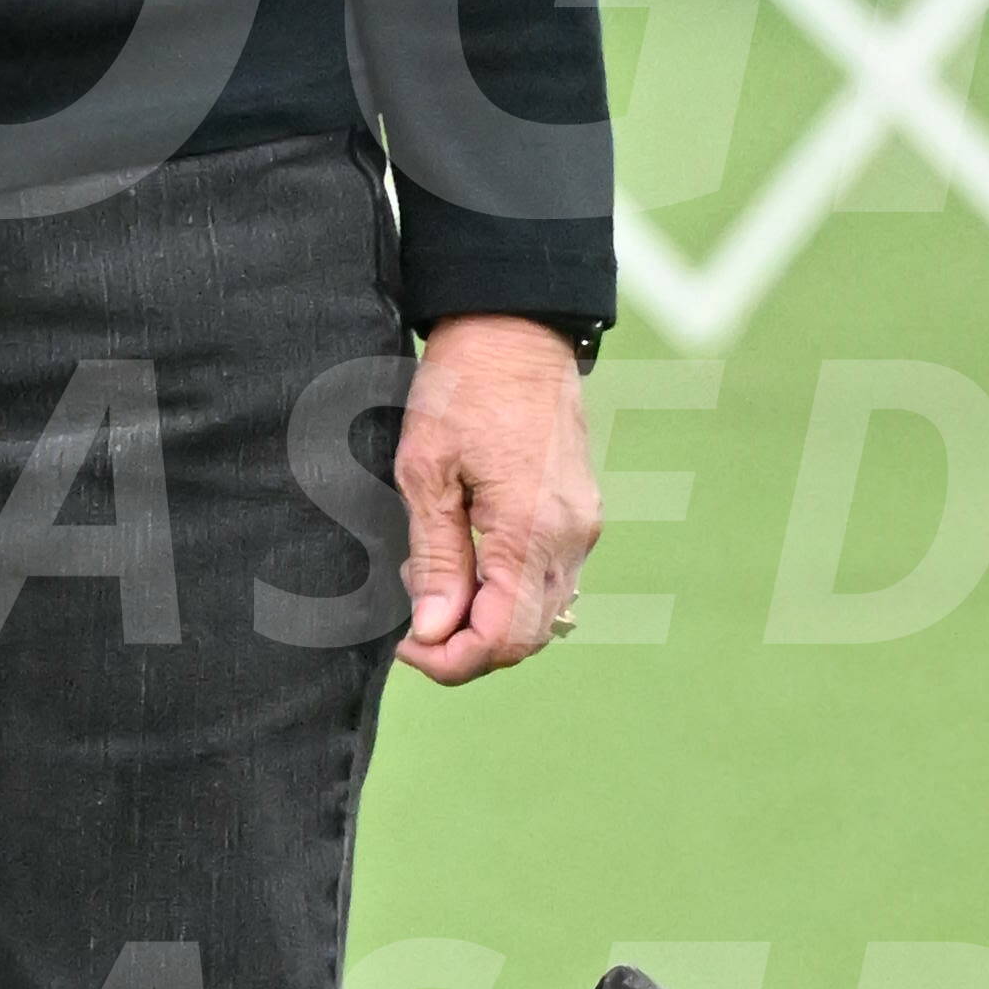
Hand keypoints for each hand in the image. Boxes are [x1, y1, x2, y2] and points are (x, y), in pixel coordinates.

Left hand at [396, 317, 599, 680]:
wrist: (515, 329)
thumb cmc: (462, 388)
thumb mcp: (425, 471)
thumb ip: (436, 558)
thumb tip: (434, 629)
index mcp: (531, 530)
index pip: (503, 638)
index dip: (450, 660)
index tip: (406, 645)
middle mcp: (569, 538)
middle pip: (527, 638)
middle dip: (467, 648)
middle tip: (415, 622)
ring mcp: (582, 528)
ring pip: (542, 614)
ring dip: (487, 619)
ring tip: (436, 579)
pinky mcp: (580, 515)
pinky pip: (549, 581)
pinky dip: (508, 592)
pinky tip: (467, 558)